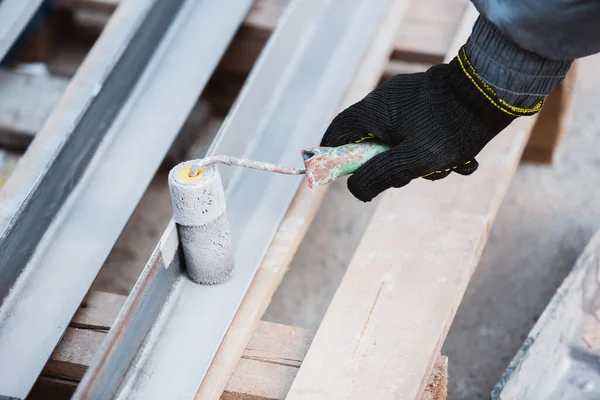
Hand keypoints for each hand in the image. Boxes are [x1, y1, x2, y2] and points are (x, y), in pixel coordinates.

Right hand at [321, 49, 539, 201]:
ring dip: (417, 162)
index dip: (332, 155)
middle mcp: (386, 103)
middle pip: (370, 142)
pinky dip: (432, 150)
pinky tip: (458, 159)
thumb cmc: (451, 127)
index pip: (338, 132)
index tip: (337, 176)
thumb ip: (380, 175)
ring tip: (446, 167)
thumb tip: (355, 190)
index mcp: (374, 111)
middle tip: (408, 178)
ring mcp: (408, 101)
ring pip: (398, 142)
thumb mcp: (413, 160)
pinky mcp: (428, 103)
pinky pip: (419, 133)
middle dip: (389, 166)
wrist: (494, 92)